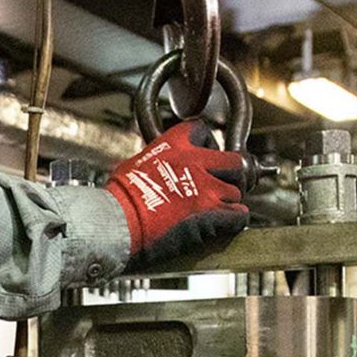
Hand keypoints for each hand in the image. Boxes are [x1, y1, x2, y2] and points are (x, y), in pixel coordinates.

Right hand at [105, 121, 249, 268]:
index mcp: (174, 145)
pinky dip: (234, 221)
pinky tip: (225, 225)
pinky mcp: (211, 214)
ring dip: (228, 203)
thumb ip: (159, 161)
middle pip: (233, 162)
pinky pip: (239, 215)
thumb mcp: (137, 164)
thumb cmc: (120, 200)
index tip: (205, 158)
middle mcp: (195, 162)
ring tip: (216, 212)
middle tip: (223, 185)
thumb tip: (161, 169)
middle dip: (231, 175)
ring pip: (236, 193)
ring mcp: (206, 188)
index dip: (208, 145)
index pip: (203, 131)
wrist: (117, 223)